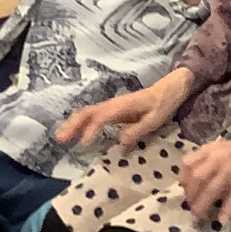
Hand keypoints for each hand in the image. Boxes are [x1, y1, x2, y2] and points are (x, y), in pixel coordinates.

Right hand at [55, 71, 188, 147]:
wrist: (170, 88)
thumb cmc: (163, 103)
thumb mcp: (155, 119)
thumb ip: (138, 130)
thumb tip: (120, 142)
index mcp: (122, 106)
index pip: (101, 117)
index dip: (91, 130)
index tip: (84, 144)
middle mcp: (113, 104)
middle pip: (87, 112)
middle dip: (73, 125)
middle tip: (60, 139)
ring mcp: (112, 106)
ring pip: (87, 113)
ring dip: (73, 124)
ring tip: (61, 138)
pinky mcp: (113, 110)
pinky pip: (93, 115)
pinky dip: (81, 123)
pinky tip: (75, 134)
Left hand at [182, 131, 230, 226]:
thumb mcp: (222, 147)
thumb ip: (207, 159)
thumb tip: (193, 178)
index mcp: (211, 149)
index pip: (187, 163)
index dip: (183, 179)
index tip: (184, 190)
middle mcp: (218, 158)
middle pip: (196, 179)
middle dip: (191, 196)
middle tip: (191, 208)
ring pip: (211, 190)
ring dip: (202, 207)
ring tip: (198, 219)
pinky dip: (228, 210)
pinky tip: (223, 220)